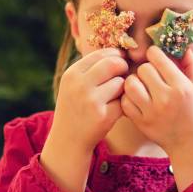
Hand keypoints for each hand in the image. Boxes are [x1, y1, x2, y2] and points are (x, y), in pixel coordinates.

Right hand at [41, 48, 127, 191]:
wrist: (68, 140)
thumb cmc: (76, 107)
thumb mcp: (75, 84)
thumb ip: (92, 68)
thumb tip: (120, 51)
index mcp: (72, 73)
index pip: (102, 53)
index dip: (116, 56)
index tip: (120, 63)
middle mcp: (79, 85)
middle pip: (114, 64)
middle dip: (123, 68)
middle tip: (124, 75)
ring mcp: (91, 101)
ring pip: (121, 83)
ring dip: (123, 88)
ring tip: (115, 96)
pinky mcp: (103, 116)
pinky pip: (124, 101)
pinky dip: (123, 104)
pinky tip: (115, 109)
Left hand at [120, 46, 192, 189]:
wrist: (190, 144)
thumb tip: (184, 47)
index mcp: (181, 87)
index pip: (157, 57)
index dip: (154, 54)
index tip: (156, 58)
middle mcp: (166, 99)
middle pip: (143, 69)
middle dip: (146, 68)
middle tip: (150, 74)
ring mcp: (152, 112)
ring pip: (130, 84)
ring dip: (134, 82)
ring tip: (141, 85)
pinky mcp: (141, 123)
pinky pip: (125, 102)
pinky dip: (129, 98)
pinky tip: (137, 99)